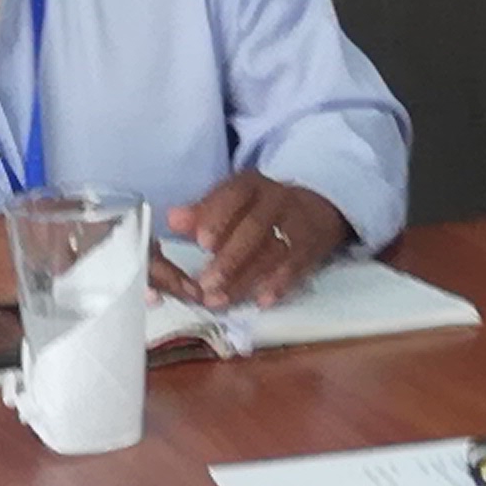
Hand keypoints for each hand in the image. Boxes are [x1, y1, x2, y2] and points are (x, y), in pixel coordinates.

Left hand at [170, 172, 353, 308]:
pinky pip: (296, 266)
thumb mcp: (230, 202)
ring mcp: (296, 223)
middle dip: (230, 258)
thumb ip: (201, 213)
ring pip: (273, 251)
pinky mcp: (310, 247)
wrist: (313, 210)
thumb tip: (172, 219)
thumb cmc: (258, 208)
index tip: (201, 242)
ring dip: (246, 277)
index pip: (234, 195)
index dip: (218, 218)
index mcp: (250, 184)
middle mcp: (276, 200)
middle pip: (254, 228)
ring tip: (220, 299)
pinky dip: (279, 284)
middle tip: (206, 283)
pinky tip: (261, 301)